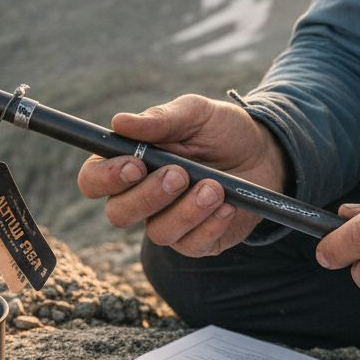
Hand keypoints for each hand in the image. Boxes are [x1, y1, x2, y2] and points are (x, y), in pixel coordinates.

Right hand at [77, 94, 287, 256]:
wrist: (266, 153)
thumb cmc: (222, 131)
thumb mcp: (196, 113)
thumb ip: (161, 118)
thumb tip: (120, 122)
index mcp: (131, 164)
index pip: (94, 180)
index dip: (106, 177)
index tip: (134, 164)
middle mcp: (143, 198)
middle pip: (119, 213)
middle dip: (148, 196)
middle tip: (179, 173)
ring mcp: (170, 223)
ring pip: (159, 233)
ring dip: (186, 210)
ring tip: (214, 186)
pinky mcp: (199, 242)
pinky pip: (193, 245)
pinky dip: (211, 223)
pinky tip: (228, 204)